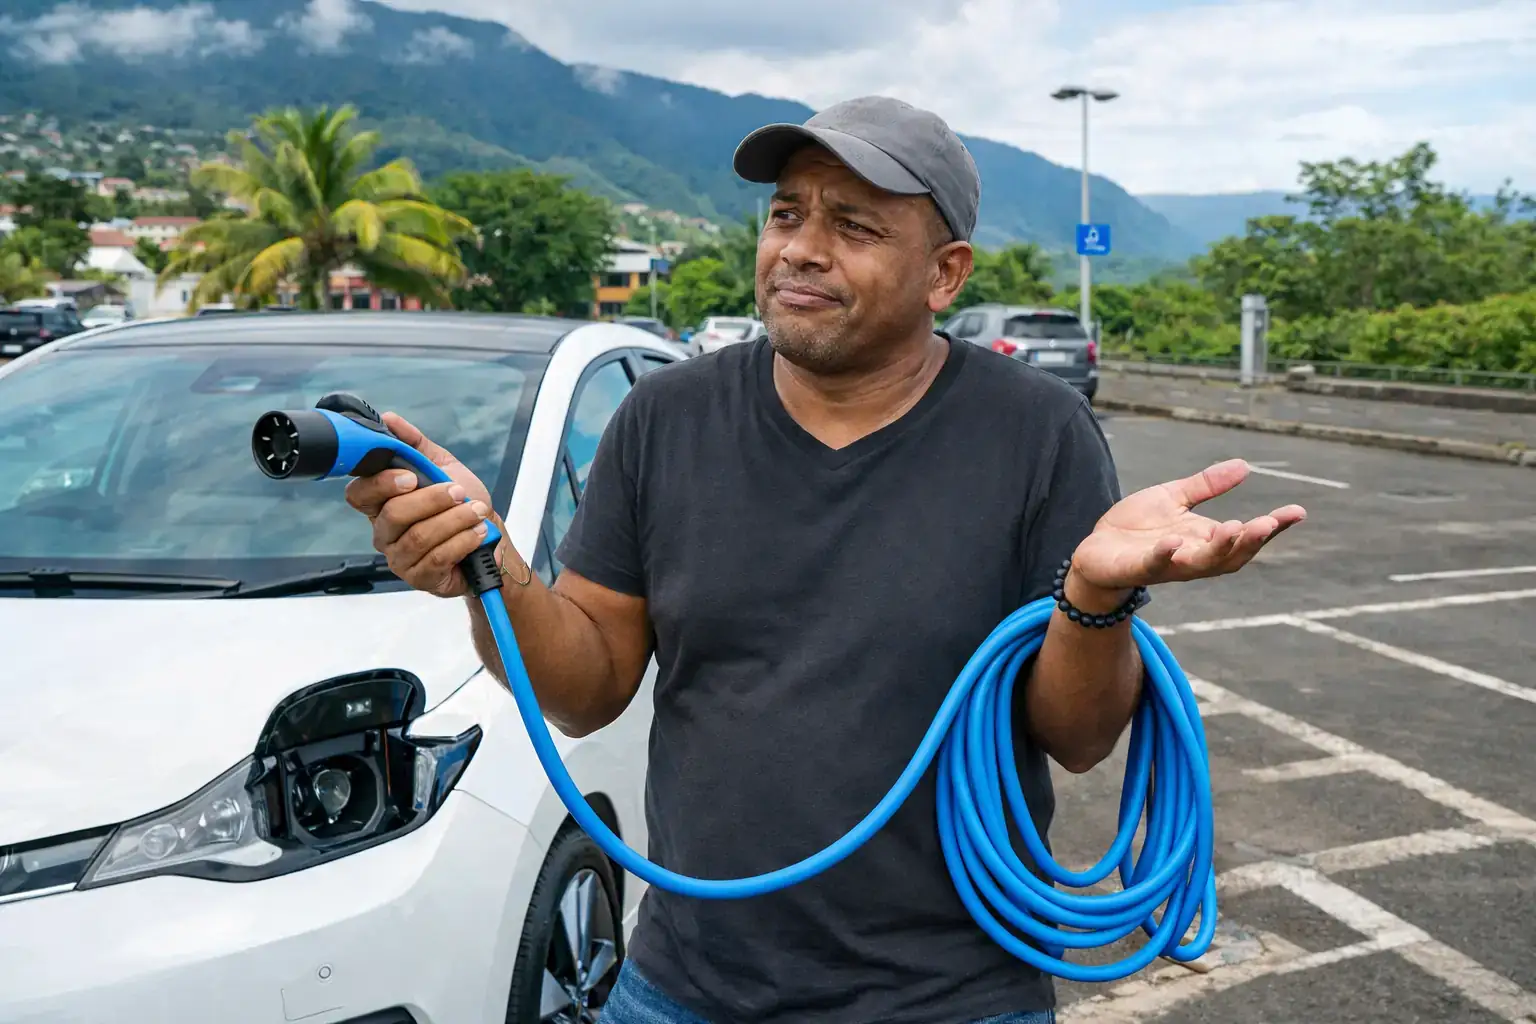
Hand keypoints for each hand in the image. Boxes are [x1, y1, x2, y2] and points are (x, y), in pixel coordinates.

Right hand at [343, 412, 500, 597]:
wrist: (490, 537)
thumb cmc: (462, 502)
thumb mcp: (441, 466)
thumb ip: (414, 444)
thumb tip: (389, 419)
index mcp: (381, 503)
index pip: (360, 494)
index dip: (381, 484)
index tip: (411, 476)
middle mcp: (384, 531)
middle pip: (394, 514)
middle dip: (432, 500)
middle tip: (459, 492)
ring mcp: (400, 557)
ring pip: (418, 536)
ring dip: (453, 520)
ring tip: (477, 511)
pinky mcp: (420, 577)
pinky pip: (436, 558)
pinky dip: (461, 541)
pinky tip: (478, 531)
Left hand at [1069, 458, 1305, 595]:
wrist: (1095, 551)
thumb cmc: (1137, 528)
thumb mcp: (1174, 498)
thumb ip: (1206, 486)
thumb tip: (1245, 465)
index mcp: (1205, 540)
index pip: (1246, 536)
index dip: (1273, 527)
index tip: (1298, 512)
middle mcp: (1193, 557)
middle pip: (1231, 555)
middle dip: (1251, 541)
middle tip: (1268, 523)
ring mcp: (1167, 565)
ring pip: (1200, 564)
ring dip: (1218, 549)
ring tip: (1234, 528)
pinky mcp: (1137, 567)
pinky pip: (1154, 564)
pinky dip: (1165, 555)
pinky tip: (1174, 542)